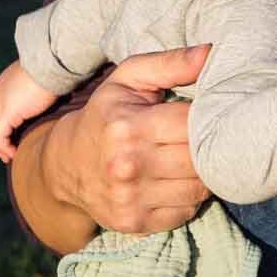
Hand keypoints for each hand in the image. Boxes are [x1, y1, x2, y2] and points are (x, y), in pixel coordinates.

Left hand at [0, 60, 57, 160]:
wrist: (50, 64)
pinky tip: (13, 153)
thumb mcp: (37, 80)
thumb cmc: (50, 70)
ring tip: (9, 157)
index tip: (7, 136)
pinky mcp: (6, 113)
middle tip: (3, 152)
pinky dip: (4, 147)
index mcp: (1, 86)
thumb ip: (34, 91)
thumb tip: (46, 99)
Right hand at [43, 44, 211, 235]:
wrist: (65, 165)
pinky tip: (176, 180)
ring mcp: (131, 199)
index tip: (209, 113)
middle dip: (207, 147)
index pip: (193, 124)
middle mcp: (128, 166)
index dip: (208, 118)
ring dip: (201, 174)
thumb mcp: (128, 79)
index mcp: (129, 126)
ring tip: (189, 158)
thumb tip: (210, 53)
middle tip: (205, 137)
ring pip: (198, 189)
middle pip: (199, 160)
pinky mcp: (135, 223)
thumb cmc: (105, 114)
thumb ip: (170, 63)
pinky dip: (188, 198)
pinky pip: (186, 211)